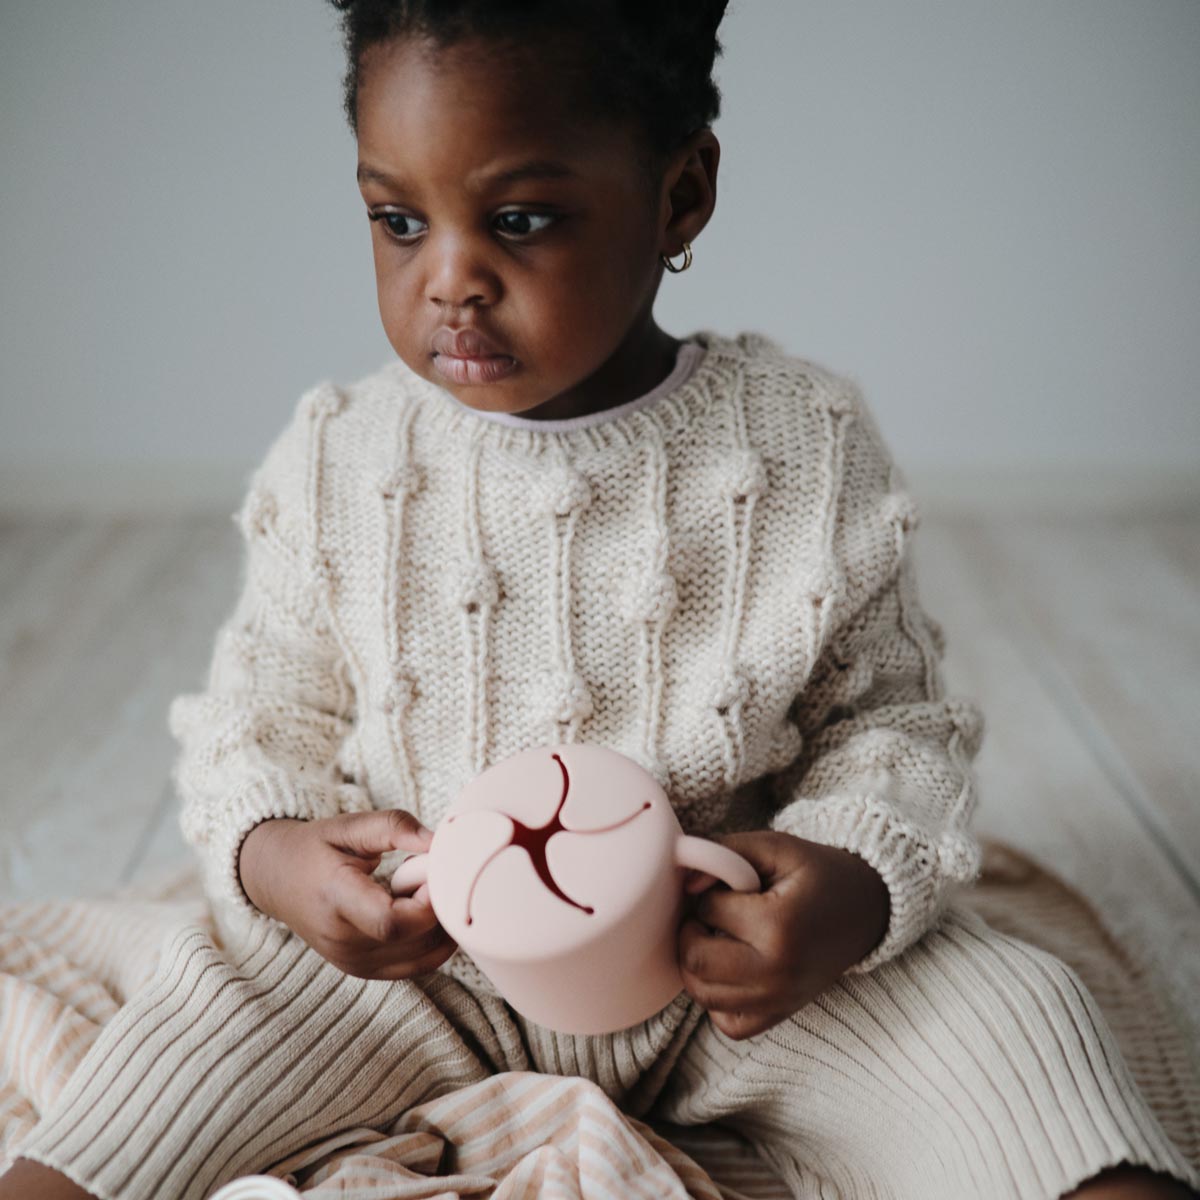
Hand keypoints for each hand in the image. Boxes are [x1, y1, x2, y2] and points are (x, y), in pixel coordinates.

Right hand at [237, 810, 457, 980]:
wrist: (276, 878)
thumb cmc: (316, 848)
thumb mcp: (350, 825)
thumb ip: (394, 827)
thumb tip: (438, 841)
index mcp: (336, 898)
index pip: (391, 922)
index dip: (426, 902)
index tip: (434, 871)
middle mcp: (341, 939)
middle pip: (413, 941)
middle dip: (440, 909)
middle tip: (433, 877)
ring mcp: (351, 961)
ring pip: (422, 958)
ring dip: (441, 926)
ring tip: (424, 891)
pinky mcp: (362, 970)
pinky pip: (415, 966)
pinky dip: (433, 942)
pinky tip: (424, 912)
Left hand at [678, 831, 889, 1040]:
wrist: (865, 909)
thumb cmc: (817, 874)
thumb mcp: (777, 847)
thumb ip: (726, 853)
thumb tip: (687, 883)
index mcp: (779, 926)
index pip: (708, 910)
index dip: (708, 891)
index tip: (727, 885)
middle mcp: (778, 972)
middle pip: (695, 961)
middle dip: (690, 930)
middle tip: (710, 913)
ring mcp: (779, 1000)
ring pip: (703, 994)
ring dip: (697, 963)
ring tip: (717, 937)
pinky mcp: (780, 1015)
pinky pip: (727, 1023)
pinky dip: (717, 999)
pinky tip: (729, 970)